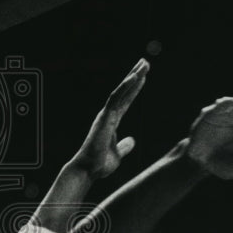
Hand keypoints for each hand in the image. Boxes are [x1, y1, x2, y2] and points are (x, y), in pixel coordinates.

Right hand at [71, 59, 147, 178]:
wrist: (88, 171)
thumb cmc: (100, 164)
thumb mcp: (118, 153)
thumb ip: (125, 145)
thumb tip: (132, 140)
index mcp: (112, 121)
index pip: (126, 100)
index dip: (135, 88)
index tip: (143, 76)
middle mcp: (108, 114)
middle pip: (124, 91)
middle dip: (135, 76)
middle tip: (145, 62)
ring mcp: (106, 114)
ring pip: (120, 91)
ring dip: (132, 77)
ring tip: (143, 65)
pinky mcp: (104, 117)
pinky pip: (115, 99)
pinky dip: (124, 87)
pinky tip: (134, 78)